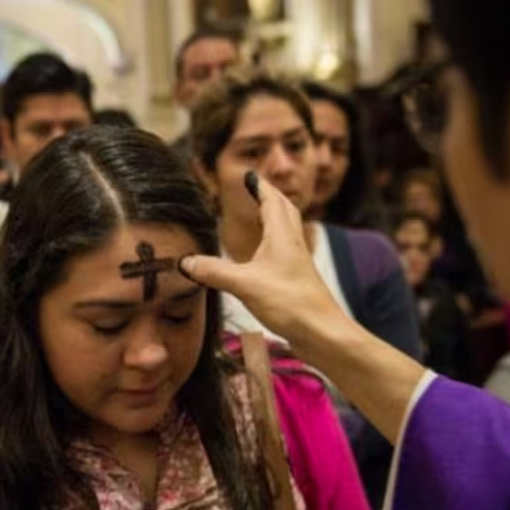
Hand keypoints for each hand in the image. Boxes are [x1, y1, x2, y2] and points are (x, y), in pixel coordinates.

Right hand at [180, 173, 352, 354]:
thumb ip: (214, 272)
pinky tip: (263, 258)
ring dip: (274, 218)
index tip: (249, 175)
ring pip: (287, 232)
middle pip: (285, 212)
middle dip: (270, 197)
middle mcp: (293, 246)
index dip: (260, 187)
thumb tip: (185, 261)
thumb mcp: (246, 285)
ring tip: (259, 216)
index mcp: (282, 237)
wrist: (324, 334)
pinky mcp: (297, 282)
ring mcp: (297, 264)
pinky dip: (273, 243)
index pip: (272, 201)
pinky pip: (284, 252)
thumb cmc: (291, 304)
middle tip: (256, 189)